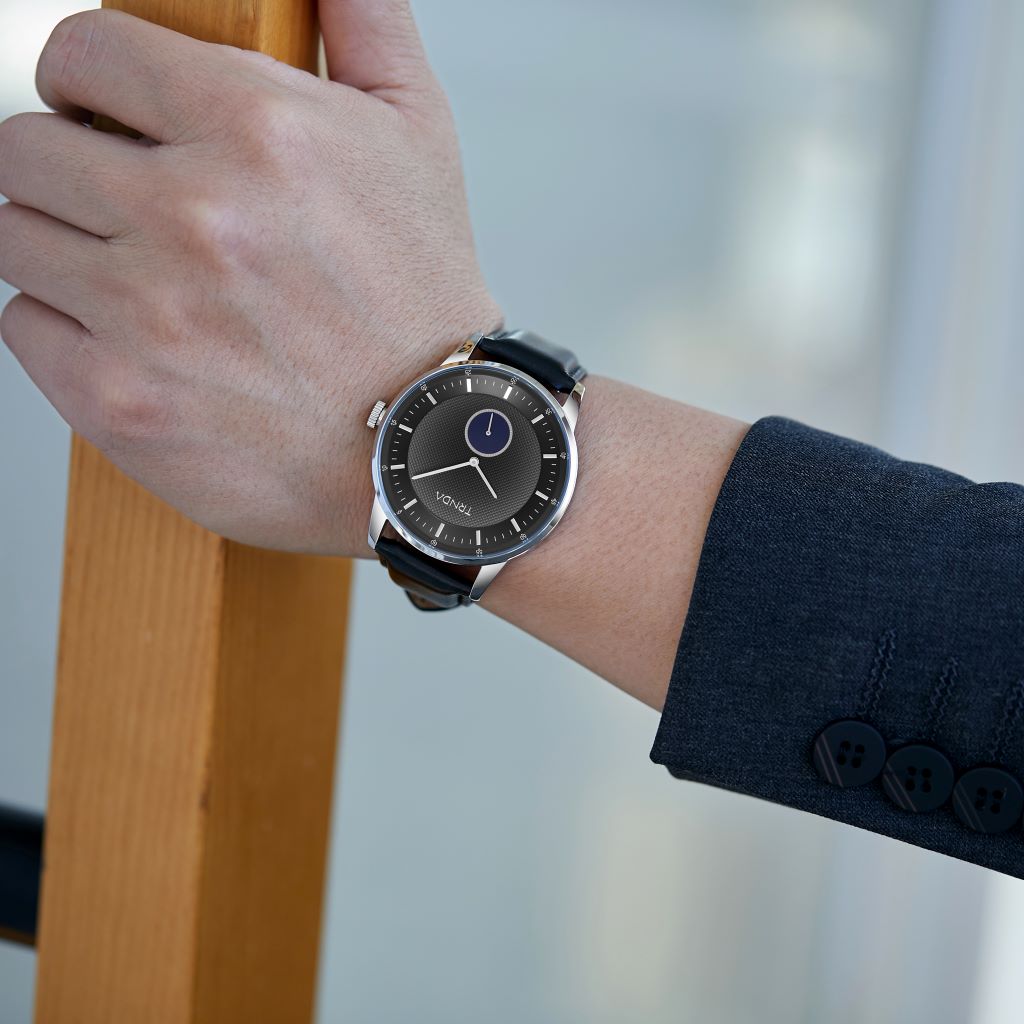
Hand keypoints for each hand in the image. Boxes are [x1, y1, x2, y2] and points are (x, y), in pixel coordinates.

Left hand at [0, 2, 500, 554]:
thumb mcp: (419, 138)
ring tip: (141, 279)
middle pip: (25, 148)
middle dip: (71, 169)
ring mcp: (146, 314)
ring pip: (13, 235)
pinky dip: (68, 330)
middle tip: (130, 208)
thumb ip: (365, 21)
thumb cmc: (422, 305)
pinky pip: (24, 327)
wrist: (426, 441)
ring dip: (65, 248)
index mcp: (258, 130)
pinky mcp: (118, 398)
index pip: (82, 52)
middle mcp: (193, 216)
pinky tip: (139, 340)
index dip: (93, 84)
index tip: (110, 117)